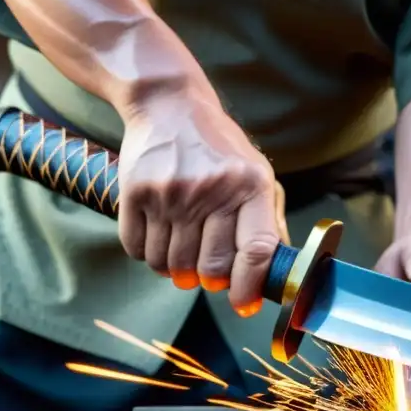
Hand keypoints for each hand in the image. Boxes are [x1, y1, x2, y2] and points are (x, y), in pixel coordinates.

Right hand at [116, 91, 282, 316]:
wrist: (169, 106)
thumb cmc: (220, 150)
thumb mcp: (257, 174)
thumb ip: (268, 222)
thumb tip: (275, 273)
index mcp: (251, 185)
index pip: (256, 251)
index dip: (249, 286)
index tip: (243, 304)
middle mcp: (213, 189)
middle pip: (211, 267)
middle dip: (210, 280)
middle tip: (209, 273)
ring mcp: (171, 192)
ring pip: (171, 265)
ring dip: (177, 271)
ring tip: (184, 251)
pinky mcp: (135, 193)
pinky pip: (139, 251)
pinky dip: (149, 256)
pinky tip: (160, 237)